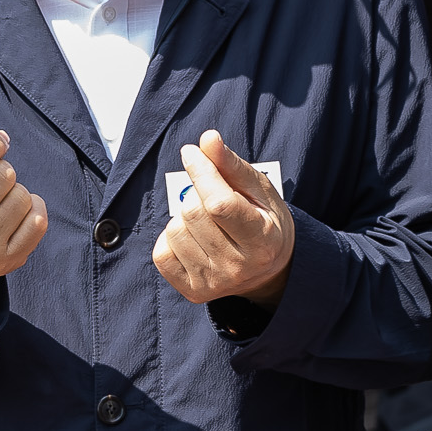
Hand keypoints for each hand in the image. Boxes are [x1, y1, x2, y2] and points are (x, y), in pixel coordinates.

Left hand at [153, 131, 293, 307]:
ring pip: (175, 230)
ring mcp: (214, 283)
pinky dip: (171, 238)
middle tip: (210, 193)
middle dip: (196, 192)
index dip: (201, 172)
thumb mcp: (260, 190)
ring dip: (184, 215)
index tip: (191, 153)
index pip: (219, 204)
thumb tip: (207, 138)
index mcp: (262, 241)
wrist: (269, 270)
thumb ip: (232, 165)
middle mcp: (238, 267)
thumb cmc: (264, 221)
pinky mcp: (194, 292)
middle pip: (193, 213)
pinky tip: (192, 237)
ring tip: (206, 219)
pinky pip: (162, 253)